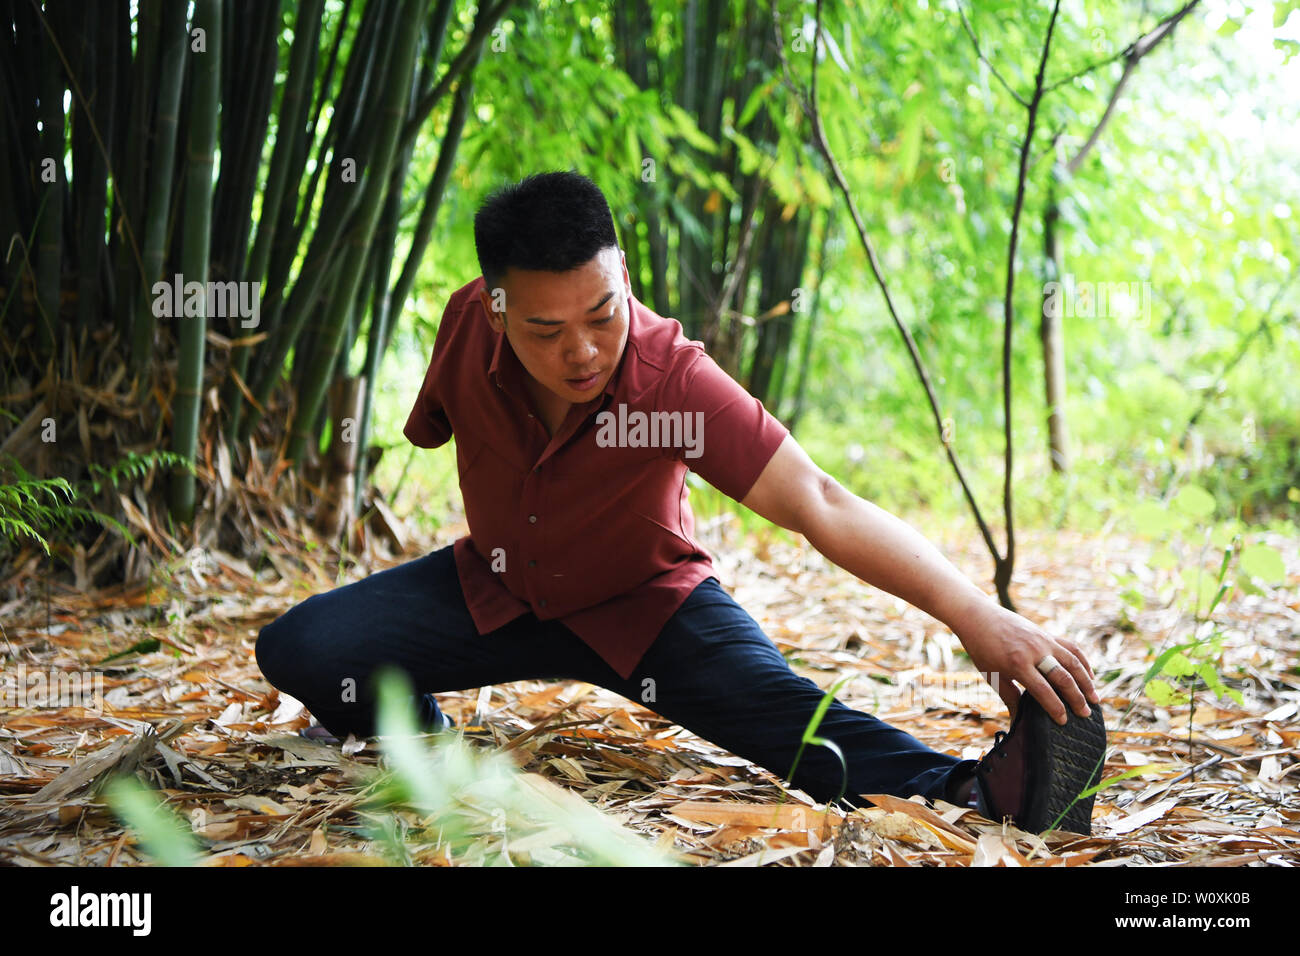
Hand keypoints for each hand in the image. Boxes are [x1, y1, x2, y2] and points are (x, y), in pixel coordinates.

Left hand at [953, 596, 1099, 724]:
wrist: (979, 617)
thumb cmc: (982, 649)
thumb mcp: (992, 675)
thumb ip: (1010, 697)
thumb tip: (1018, 721)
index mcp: (1017, 664)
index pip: (1043, 691)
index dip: (1055, 708)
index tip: (1064, 721)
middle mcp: (1034, 651)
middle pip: (1062, 677)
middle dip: (1076, 698)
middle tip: (1086, 714)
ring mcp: (1043, 640)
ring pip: (1072, 662)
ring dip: (1086, 681)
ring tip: (1095, 698)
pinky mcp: (1046, 634)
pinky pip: (1071, 647)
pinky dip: (1083, 661)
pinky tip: (1089, 675)